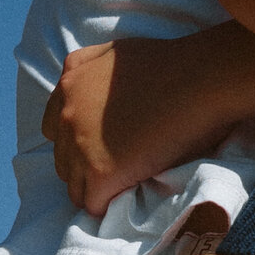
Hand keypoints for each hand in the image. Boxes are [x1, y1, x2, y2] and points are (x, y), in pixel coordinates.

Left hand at [44, 38, 226, 215]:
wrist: (201, 80)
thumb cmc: (171, 62)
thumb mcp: (114, 50)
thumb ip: (87, 65)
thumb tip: (76, 83)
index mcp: (70, 85)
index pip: (53, 128)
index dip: (79, 138)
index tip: (104, 142)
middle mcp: (67, 116)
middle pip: (63, 160)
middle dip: (86, 164)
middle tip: (122, 162)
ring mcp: (81, 146)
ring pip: (75, 186)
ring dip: (97, 187)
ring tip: (127, 182)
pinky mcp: (102, 173)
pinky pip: (94, 204)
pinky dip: (110, 203)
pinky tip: (130, 193)